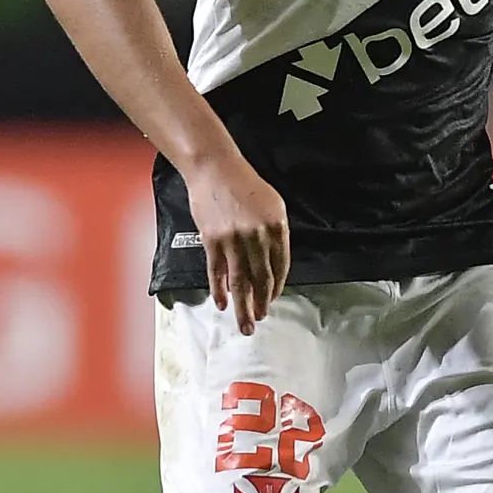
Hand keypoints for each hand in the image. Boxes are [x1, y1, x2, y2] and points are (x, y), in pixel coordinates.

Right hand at [185, 155, 289, 331]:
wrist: (215, 168)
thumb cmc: (244, 185)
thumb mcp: (272, 205)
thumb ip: (275, 234)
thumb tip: (272, 264)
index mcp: (276, 227)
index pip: (280, 266)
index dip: (276, 287)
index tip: (272, 300)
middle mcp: (257, 235)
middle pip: (262, 278)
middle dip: (261, 304)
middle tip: (260, 320)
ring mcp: (233, 239)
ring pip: (240, 281)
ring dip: (243, 306)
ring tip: (245, 324)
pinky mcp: (212, 240)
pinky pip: (217, 272)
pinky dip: (219, 290)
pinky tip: (222, 303)